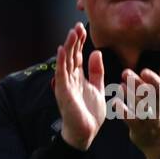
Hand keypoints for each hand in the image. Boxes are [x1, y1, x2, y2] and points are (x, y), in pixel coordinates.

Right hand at [53, 23, 106, 150]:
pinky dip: (62, 62)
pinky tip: (62, 50)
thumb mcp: (97, 88)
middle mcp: (70, 78)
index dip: (79, 42)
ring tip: (71, 33)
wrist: (85, 132)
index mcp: (78, 77)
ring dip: (68, 47)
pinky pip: (61, 74)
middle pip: (70, 55)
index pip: (77, 55)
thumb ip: (96, 72)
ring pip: (65, 62)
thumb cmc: (89, 113)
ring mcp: (65, 84)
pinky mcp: (63, 91)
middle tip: (77, 26)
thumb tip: (96, 53)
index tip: (82, 28)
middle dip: (73, 41)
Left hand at [112, 53, 159, 158]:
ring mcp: (149, 120)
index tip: (144, 72)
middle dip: (138, 84)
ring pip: (140, 106)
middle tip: (126, 73)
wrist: (158, 140)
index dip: (154, 80)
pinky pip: (129, 118)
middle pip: (151, 96)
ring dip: (130, 95)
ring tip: (120, 86)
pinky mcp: (138, 128)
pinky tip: (115, 102)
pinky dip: (122, 110)